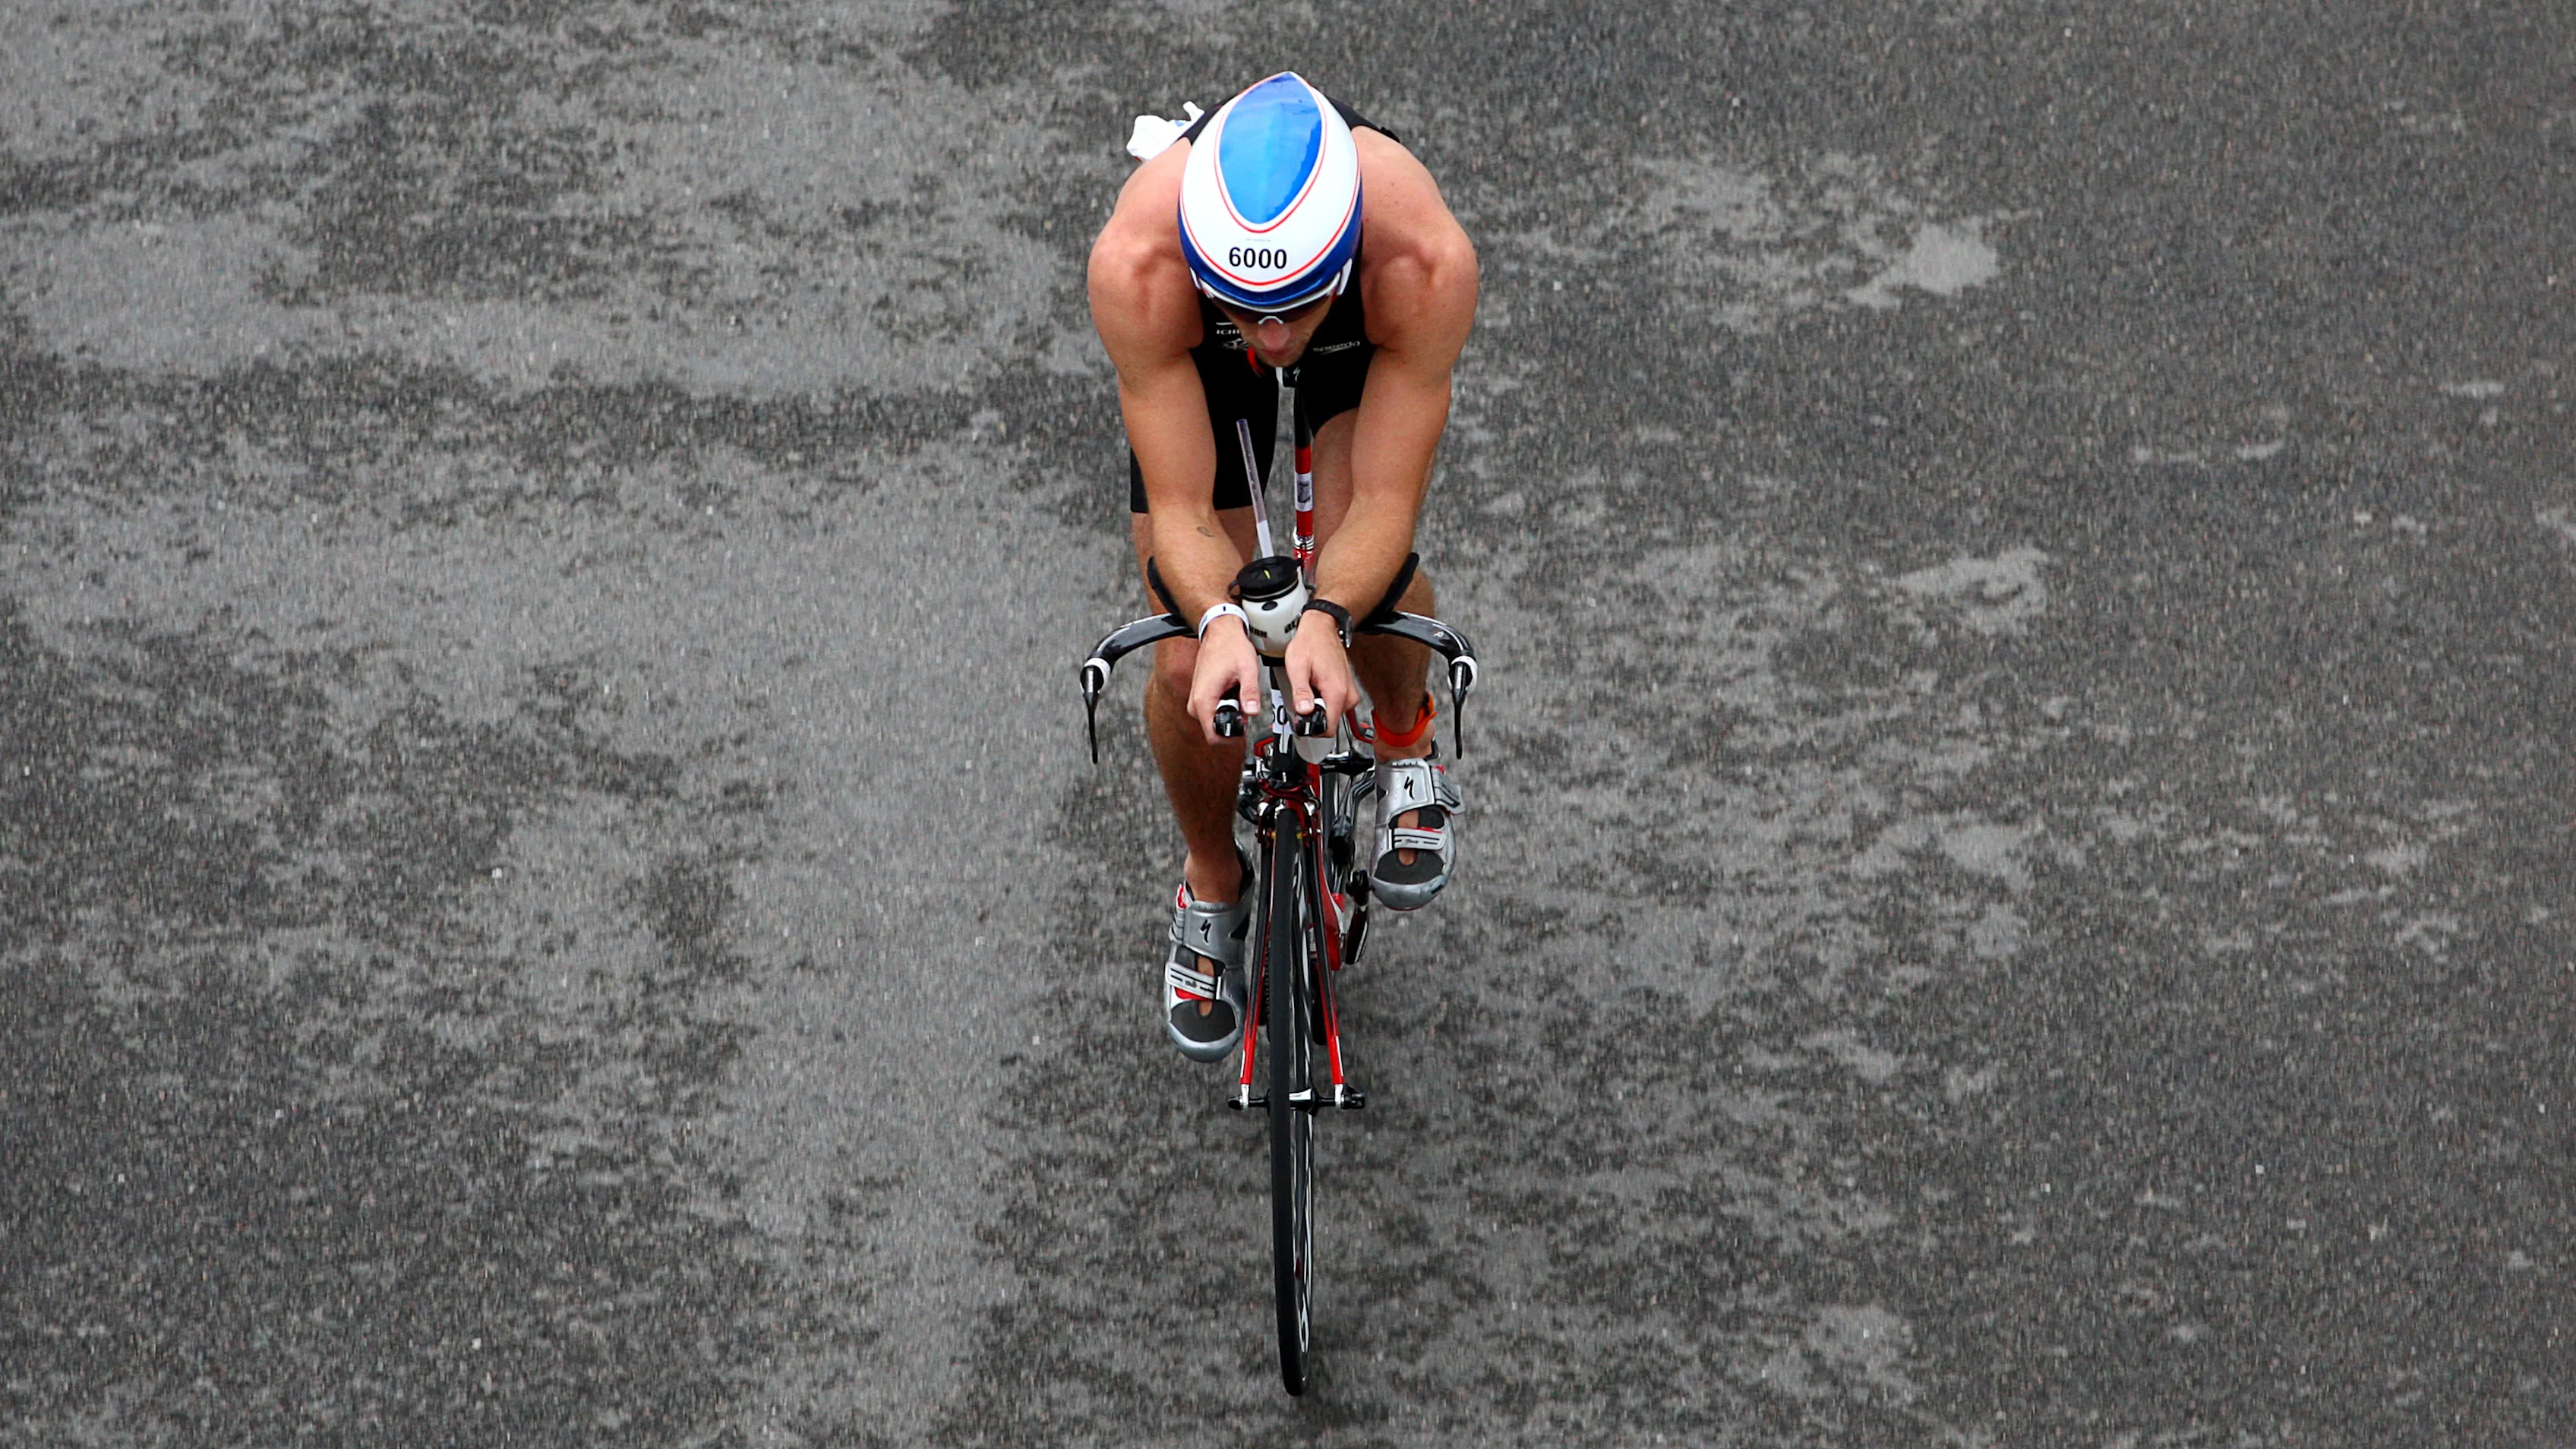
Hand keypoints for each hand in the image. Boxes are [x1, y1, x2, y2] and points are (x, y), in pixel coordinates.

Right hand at [1187, 617, 1263, 744]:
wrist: (1220, 631)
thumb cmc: (1230, 646)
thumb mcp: (1247, 670)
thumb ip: (1250, 693)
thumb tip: (1252, 712)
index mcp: (1204, 700)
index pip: (1213, 736)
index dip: (1232, 736)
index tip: (1244, 726)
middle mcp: (1196, 703)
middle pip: (1215, 729)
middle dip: (1233, 722)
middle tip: (1243, 701)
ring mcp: (1196, 700)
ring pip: (1215, 721)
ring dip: (1231, 712)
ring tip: (1237, 691)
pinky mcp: (1200, 697)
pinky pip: (1214, 711)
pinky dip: (1227, 705)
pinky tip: (1232, 689)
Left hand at [1283, 618, 1359, 734]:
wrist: (1322, 628)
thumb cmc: (1310, 643)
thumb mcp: (1297, 667)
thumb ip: (1300, 692)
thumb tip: (1304, 712)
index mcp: (1336, 692)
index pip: (1328, 729)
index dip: (1312, 729)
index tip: (1300, 722)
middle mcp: (1348, 695)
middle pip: (1330, 723)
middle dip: (1314, 717)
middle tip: (1301, 700)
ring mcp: (1350, 693)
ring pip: (1333, 714)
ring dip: (1319, 708)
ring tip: (1309, 689)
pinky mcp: (1348, 690)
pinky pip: (1336, 705)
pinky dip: (1324, 701)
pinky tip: (1316, 687)